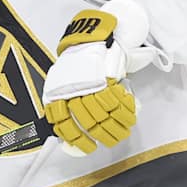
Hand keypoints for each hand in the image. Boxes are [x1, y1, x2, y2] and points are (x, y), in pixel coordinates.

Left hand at [41, 9, 137, 156]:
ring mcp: (89, 83)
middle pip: (87, 121)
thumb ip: (63, 107)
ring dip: (116, 127)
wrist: (91, 39)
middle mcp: (71, 89)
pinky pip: (116, 100)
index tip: (89, 147)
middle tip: (111, 142)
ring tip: (123, 133)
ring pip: (103, 113)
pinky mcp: (105, 77)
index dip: (77, 139)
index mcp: (57, 93)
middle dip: (102, 136)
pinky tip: (130, 117)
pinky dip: (125, 111)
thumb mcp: (61, 84)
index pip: (63, 123)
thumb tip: (67, 134)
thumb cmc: (77, 66)